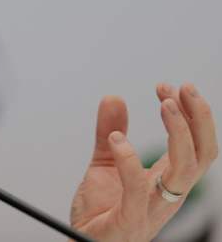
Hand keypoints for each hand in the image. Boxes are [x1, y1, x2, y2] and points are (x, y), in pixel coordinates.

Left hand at [70, 84, 217, 241]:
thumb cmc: (102, 212)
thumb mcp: (106, 163)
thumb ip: (110, 131)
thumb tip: (113, 97)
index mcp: (167, 180)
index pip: (197, 145)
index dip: (193, 115)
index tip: (174, 87)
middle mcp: (168, 194)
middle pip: (203, 154)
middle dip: (198, 118)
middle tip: (180, 87)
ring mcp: (151, 207)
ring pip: (184, 170)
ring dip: (179, 133)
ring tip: (164, 104)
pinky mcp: (128, 219)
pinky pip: (138, 189)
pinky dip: (129, 161)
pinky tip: (116, 139)